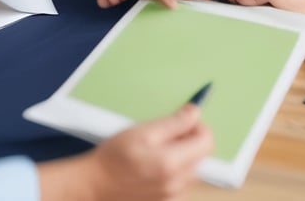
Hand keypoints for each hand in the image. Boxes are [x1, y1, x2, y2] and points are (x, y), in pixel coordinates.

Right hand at [39, 104, 212, 200]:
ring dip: (183, 155)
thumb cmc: (115, 156)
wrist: (97, 183)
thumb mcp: (143, 131)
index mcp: (173, 163)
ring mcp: (174, 195)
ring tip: (157, 149)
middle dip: (190, 139)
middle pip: (202, 155)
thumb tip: (194, 112)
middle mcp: (178, 184)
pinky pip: (183, 181)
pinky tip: (156, 164)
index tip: (186, 119)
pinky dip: (176, 170)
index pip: (207, 141)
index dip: (198, 125)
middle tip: (166, 132)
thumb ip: (173, 123)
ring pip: (193, 168)